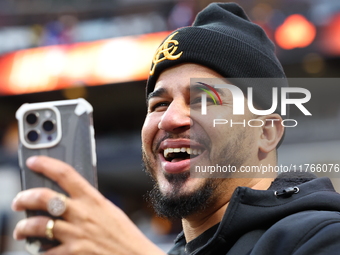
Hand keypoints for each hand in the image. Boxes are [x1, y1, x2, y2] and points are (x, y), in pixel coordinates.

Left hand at [12, 156, 165, 254]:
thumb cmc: (124, 234)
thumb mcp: (109, 211)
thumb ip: (89, 204)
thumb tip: (69, 200)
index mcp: (93, 199)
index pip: (66, 174)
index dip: (46, 164)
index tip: (33, 162)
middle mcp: (82, 214)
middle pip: (44, 198)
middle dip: (25, 197)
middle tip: (18, 201)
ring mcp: (76, 234)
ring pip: (38, 225)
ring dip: (24, 227)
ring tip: (21, 230)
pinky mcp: (73, 253)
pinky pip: (47, 252)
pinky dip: (41, 251)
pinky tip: (41, 250)